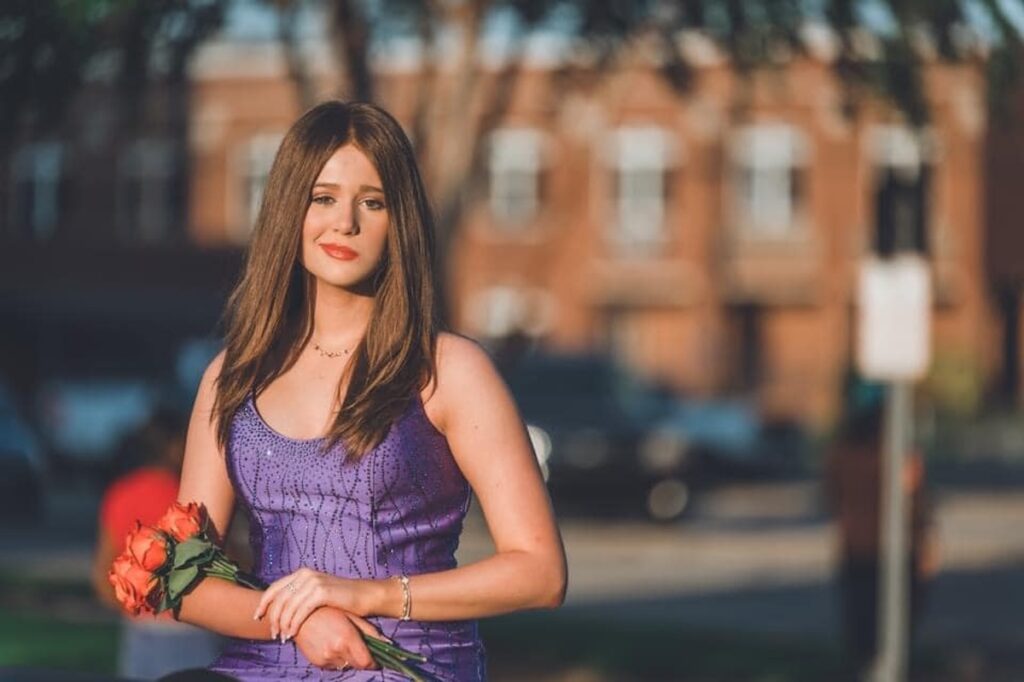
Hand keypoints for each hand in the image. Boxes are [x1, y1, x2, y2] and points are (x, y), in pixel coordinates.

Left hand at [254, 567, 369, 640]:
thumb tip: (279, 610)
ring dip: (283, 624)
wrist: (365, 595)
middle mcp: (305, 575)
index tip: (258, 617)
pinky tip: (293, 633)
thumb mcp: (316, 592)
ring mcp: (313, 582)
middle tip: (274, 633)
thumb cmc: (341, 597)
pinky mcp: (322, 592)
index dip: (263, 603)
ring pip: (288, 607)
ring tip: (283, 637)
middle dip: (273, 618)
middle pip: (279, 599)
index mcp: (302, 573)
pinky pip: (301, 612)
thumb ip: (299, 595)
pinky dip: (294, 624)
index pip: (275, 588)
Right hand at [293, 606, 383, 670]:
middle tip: (360, 647)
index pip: (366, 661)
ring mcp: (325, 658)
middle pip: (357, 665)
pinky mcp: (317, 662)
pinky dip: (337, 659)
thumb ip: (370, 632)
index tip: (377, 659)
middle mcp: (336, 650)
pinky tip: (332, 645)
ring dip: (348, 658)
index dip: (374, 662)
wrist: (299, 615)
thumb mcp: (351, 617)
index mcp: (346, 637)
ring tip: (343, 642)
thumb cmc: (329, 610)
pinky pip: (333, 665)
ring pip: (345, 665)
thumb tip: (389, 645)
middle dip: (362, 659)